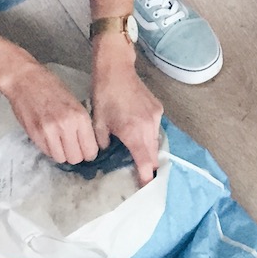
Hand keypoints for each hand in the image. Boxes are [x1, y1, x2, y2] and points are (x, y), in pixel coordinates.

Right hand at [0, 61, 99, 164]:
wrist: (25, 79)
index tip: (86, 150)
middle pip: (76, 158)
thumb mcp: (75, 102)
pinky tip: (50, 138)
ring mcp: (49, 132)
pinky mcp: (34, 135)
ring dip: (62, 154)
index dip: (89, 152)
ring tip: (60, 142)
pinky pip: (47, 153)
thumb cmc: (50, 86)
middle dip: (76, 155)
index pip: (90, 150)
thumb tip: (87, 143)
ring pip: (61, 159)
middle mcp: (66, 126)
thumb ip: (81, 124)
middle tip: (72, 146)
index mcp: (80, 117)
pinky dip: (50, 149)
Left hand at [90, 48, 162, 183]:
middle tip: (141, 176)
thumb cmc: (104, 96)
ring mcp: (156, 117)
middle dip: (149, 166)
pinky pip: (155, 129)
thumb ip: (102, 144)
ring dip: (148, 150)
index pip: (146, 162)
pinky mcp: (158, 109)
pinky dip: (148, 136)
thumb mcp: (98, 123)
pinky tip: (137, 135)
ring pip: (155, 142)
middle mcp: (149, 127)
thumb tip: (103, 154)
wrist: (116, 69)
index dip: (147, 177)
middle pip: (154, 154)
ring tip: (138, 156)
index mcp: (134, 133)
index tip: (145, 188)